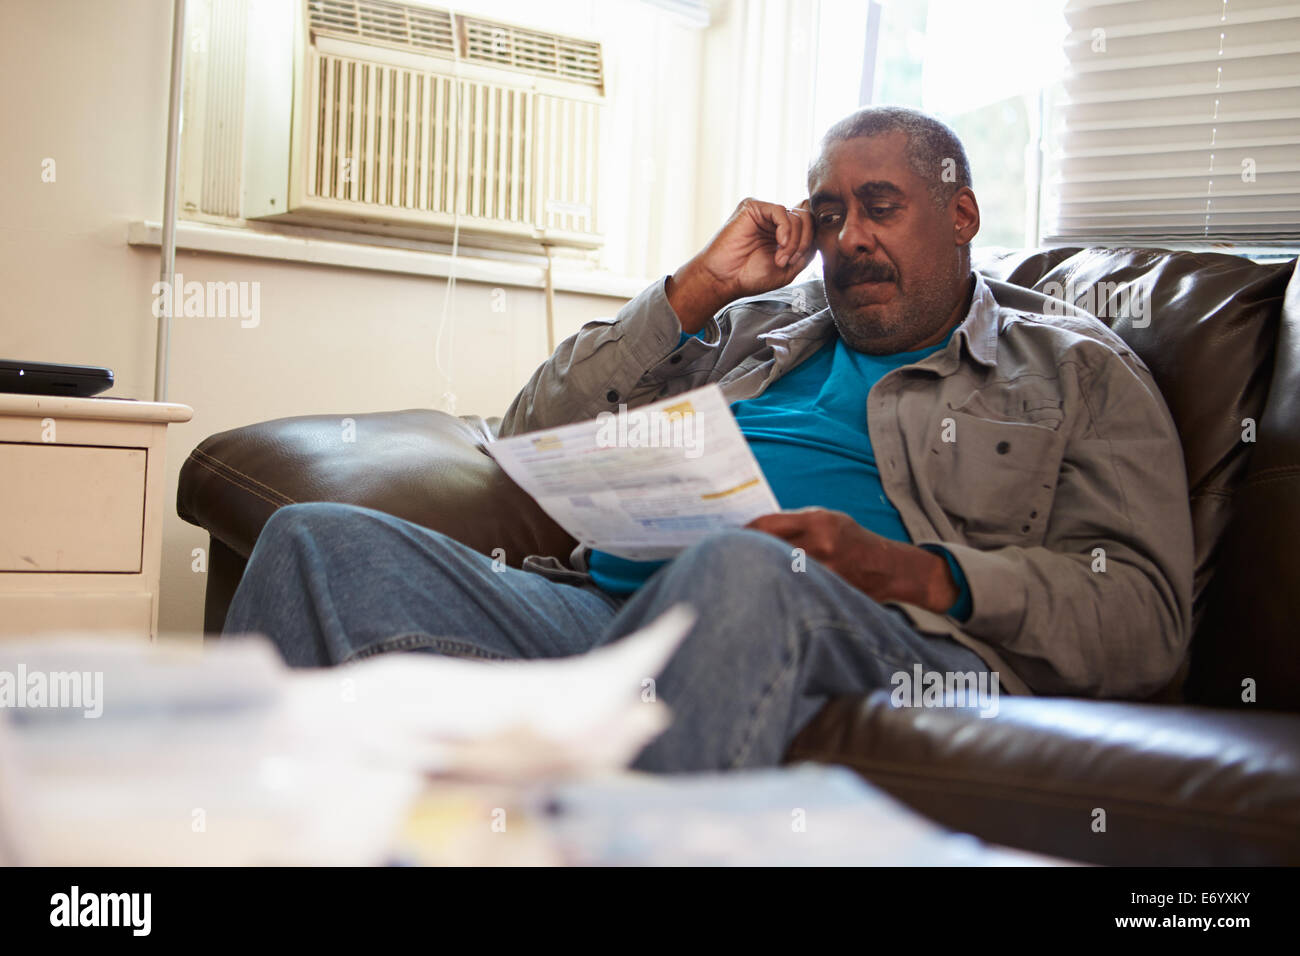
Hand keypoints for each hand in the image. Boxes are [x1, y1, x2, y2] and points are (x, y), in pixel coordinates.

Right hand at [667, 198, 816, 332]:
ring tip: (780, 259)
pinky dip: (786, 229)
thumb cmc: (750, 277)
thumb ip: (806, 251)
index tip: (799, 260)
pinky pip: (781, 210)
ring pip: (796, 216)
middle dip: (804, 242)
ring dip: (793, 241)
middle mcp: (775, 220)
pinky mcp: (753, 207)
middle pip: (807, 218)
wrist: (724, 279)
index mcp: (783, 233)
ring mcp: (764, 213)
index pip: (810, 225)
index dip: (811, 240)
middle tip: (790, 260)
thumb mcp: (789, 269)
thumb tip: (820, 232)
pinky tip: (779, 243)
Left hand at [745, 507, 959, 613]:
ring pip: (776, 572)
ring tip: (737, 577)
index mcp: (817, 522)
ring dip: (756, 574)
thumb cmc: (853, 540)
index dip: (742, 531)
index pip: (767, 524)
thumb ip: (795, 524)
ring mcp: (824, 571)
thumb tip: (756, 530)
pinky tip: (765, 592)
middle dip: (743, 554)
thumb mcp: (828, 520)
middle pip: (767, 549)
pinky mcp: (826, 591)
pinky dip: (777, 589)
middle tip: (721, 558)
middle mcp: (820, 544)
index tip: (726, 537)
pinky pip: (793, 589)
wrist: (887, 567)